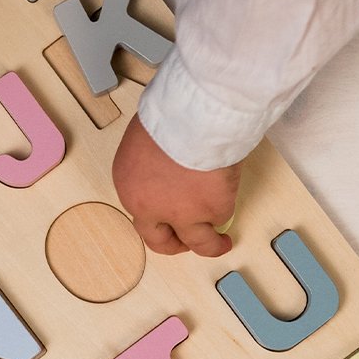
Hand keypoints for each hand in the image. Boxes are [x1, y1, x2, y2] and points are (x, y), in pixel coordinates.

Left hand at [112, 116, 240, 257]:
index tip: (166, 218)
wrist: (193, 115)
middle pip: (160, 240)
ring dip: (210, 245)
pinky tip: (229, 200)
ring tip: (221, 242)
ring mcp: (183, 213)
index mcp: (129, 185)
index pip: (140, 213)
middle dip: (175, 244)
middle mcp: (150, 207)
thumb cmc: (170, 113)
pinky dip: (226, 208)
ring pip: (198, 243)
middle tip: (186, 243)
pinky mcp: (213, 211)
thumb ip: (152, 162)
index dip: (156, 218)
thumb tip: (167, 165)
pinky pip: (222, 217)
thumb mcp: (146, 138)